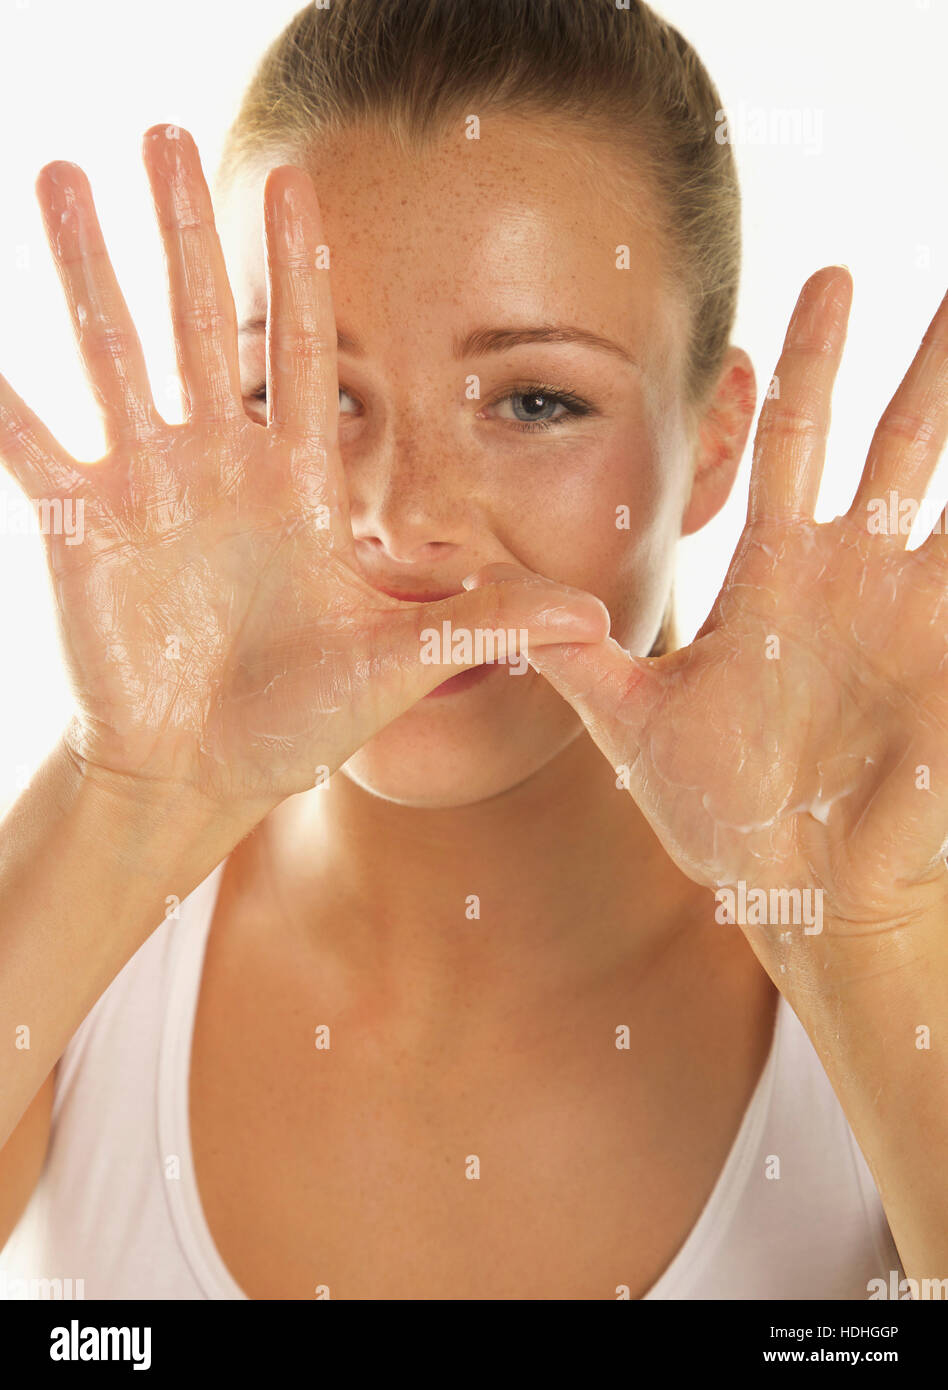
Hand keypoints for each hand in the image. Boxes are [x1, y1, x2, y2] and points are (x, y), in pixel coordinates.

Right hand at [0, 126, 607, 811]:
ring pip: (115, 358)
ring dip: (89, 272)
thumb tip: (599, 617)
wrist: (209, 768)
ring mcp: (148, 490)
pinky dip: (6, 408)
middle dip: (188, 234)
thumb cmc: (304, 714)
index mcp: (299, 483)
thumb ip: (485, 624)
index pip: (305, 355)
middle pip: (204, 326)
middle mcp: (223, 468)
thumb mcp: (400, 659)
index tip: (301, 182)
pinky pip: (33, 452)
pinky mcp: (83, 529)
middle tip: (164, 133)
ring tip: (64, 176)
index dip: (300, 269)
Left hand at [466, 269, 947, 987]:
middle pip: (889, 441)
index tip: (818, 285)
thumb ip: (571, 658)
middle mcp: (849, 578)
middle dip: (918, 361)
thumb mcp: (631, 723)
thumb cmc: (722, 813)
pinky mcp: (944, 656)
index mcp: (776, 578)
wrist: (793, 893)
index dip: (802, 366)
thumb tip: (498, 605)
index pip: (791, 443)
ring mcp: (906, 614)